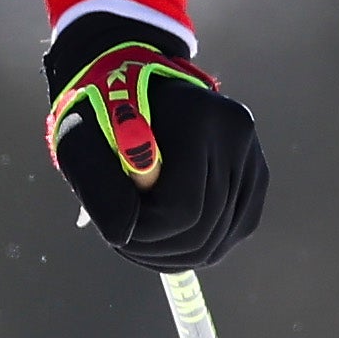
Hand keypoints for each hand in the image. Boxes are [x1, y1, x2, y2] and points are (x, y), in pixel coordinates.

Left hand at [42, 12, 265, 272]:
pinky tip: (167, 232)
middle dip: (157, 249)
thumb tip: (123, 236)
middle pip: (204, 230)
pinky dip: (199, 244)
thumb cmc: (101, 116)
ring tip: (140, 235)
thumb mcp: (82, 145)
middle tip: (124, 240)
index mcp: (197, 117)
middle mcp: (235, 134)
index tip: (114, 228)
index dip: (144, 234)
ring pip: (219, 239)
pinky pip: (233, 231)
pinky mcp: (256, 175)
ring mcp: (252, 154)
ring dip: (175, 252)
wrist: (131, 85)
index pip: (182, 209)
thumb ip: (100, 190)